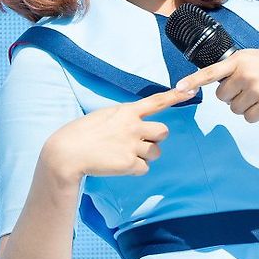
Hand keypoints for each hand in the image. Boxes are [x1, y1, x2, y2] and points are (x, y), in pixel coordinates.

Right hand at [41, 83, 198, 180]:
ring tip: (124, 154)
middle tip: (138, 142)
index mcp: (126, 111)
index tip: (191, 90)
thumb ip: (124, 117)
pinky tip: (119, 165)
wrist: (67, 152)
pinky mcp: (129, 163)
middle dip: (155, 138)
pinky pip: (144, 168)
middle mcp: (133, 126)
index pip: (156, 102)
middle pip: (163, 132)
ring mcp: (132, 145)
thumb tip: (137, 124)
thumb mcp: (105, 116)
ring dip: (144, 155)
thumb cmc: (82, 133)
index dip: (176, 97)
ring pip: (155, 152)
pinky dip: (135, 169)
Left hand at [175, 47, 258, 122]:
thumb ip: (236, 66)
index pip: (211, 72)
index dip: (193, 81)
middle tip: (247, 90)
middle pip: (222, 98)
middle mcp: (246, 73)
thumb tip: (217, 84)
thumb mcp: (255, 56)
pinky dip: (255, 115)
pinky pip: (249, 118)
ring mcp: (257, 89)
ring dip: (244, 107)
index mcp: (240, 59)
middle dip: (231, 97)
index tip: (178, 87)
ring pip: (235, 110)